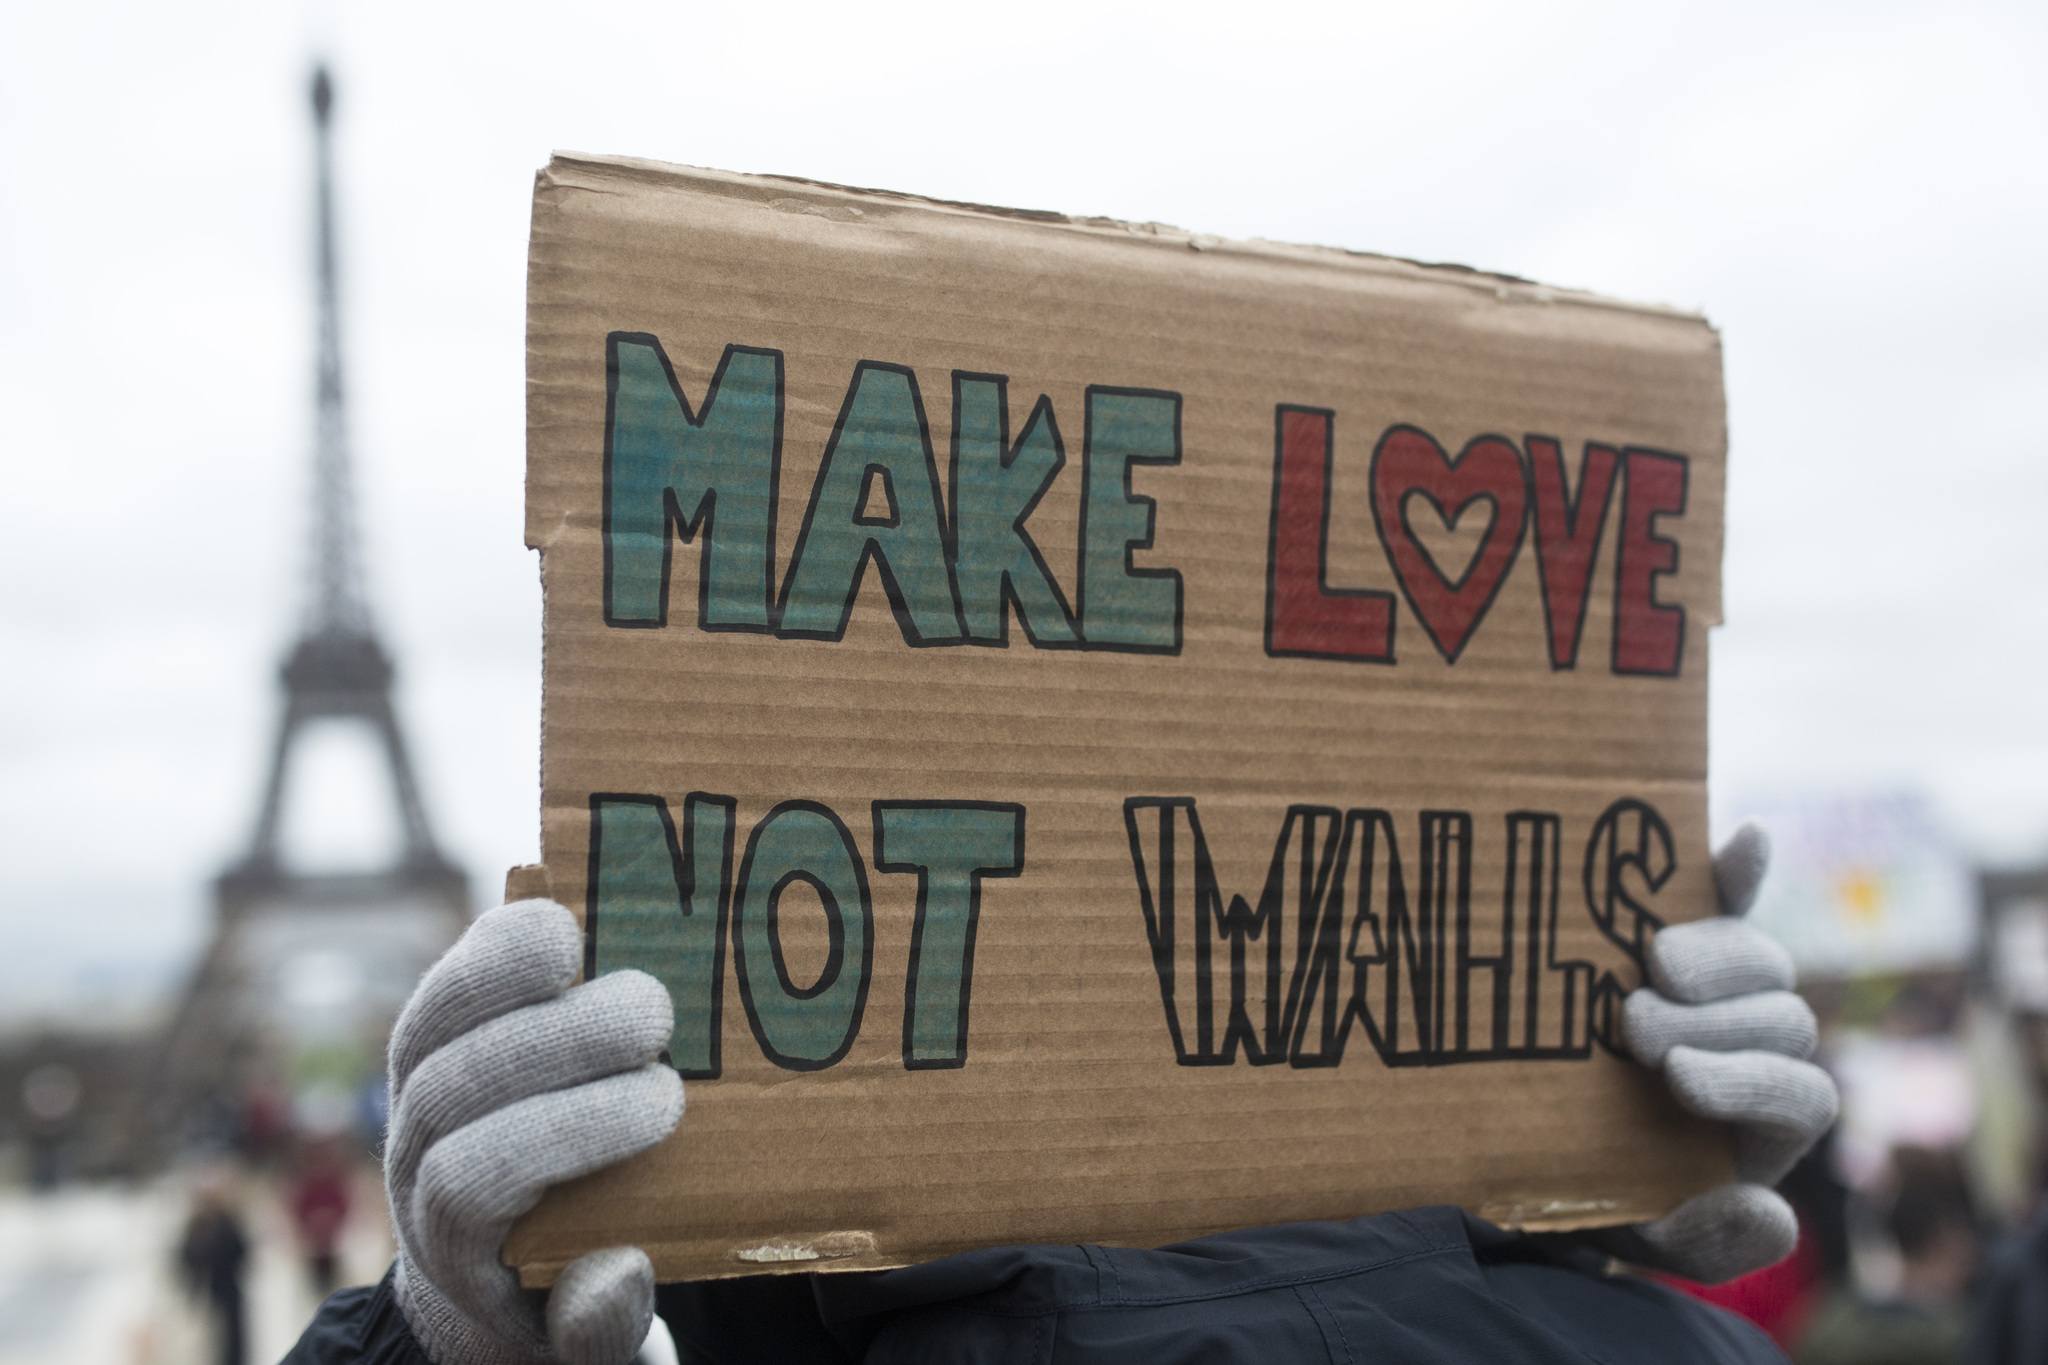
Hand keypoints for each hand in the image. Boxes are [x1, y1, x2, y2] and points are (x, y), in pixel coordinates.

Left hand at [384, 899, 682, 1364]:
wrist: (498, 1275)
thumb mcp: (591, 1350)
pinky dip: (493, 943)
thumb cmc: (565, 1301)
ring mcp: (412, 1095)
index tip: (664, 1104)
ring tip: (592, 942)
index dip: (565, 1129)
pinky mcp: (436, 1036)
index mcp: (451, 1245)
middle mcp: (411, 1166)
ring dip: (506, 973)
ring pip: (427, 1024)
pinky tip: (558, 919)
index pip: (473, 1177)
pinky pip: (444, 980)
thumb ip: (602, 1332)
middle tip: (656, 1017)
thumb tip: (617, 1270)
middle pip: (450, 1089)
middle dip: (553, 1041)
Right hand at [1601, 824, 1838, 1282]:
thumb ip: (1706, 1244)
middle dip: (1714, 1021)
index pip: (1803, 1093)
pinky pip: (1728, 899)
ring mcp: (1724, 989)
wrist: (1540, 1142)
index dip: (1749, 1080)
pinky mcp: (1681, 939)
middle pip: (1786, 1015)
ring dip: (1712, 958)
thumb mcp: (1644, 1237)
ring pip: (1760, 956)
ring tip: (1644, 968)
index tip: (1675, 1077)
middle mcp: (1760, 1050)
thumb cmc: (1600, 1197)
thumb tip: (1776, 1215)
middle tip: (1634, 1026)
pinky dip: (1737, 872)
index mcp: (1768, 1124)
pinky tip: (1747, 842)